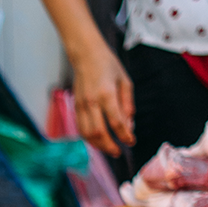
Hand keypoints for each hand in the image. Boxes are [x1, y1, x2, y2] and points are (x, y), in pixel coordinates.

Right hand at [70, 40, 134, 156]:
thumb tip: (129, 125)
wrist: (85, 55)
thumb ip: (127, 104)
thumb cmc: (108, 65)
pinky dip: (89, 138)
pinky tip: (97, 141)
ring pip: (87, 134)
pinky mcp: (75, 107)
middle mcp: (91, 102)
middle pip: (99, 133)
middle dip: (110, 146)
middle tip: (119, 152)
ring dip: (98, 145)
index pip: (116, 122)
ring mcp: (81, 105)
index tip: (132, 141)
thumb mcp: (125, 81)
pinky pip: (81, 128)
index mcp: (107, 94)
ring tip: (109, 148)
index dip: (125, 135)